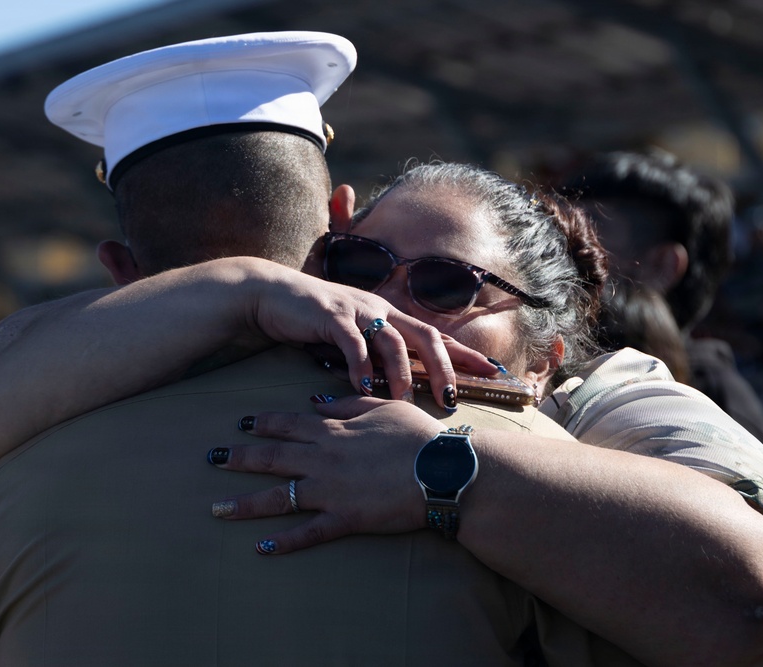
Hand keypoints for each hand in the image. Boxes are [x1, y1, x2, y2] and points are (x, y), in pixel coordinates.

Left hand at [209, 397, 444, 553]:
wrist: (441, 470)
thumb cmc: (417, 435)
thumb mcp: (382, 407)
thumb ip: (347, 403)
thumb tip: (316, 400)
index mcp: (332, 430)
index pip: (287, 424)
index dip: (262, 424)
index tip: (241, 424)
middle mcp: (322, 459)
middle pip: (271, 458)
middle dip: (238, 459)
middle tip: (211, 460)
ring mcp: (330, 491)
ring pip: (278, 497)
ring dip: (245, 504)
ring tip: (216, 509)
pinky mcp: (344, 519)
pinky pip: (307, 533)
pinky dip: (284, 542)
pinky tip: (261, 549)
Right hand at [245, 264, 496, 409]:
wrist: (271, 296)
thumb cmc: (313, 322)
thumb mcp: (351, 340)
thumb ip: (374, 356)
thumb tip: (396, 387)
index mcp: (390, 315)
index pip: (435, 335)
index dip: (464, 353)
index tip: (491, 372)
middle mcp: (380, 309)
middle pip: (426, 336)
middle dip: (444, 366)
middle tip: (452, 397)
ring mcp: (357, 310)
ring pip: (393, 341)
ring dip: (400, 374)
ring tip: (403, 401)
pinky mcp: (331, 315)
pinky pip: (353, 343)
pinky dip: (360, 367)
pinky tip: (362, 388)